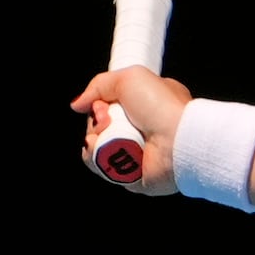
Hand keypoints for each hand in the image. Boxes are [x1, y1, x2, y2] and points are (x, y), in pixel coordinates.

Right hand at [71, 67, 192, 194]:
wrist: (177, 140)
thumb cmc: (162, 106)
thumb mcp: (130, 78)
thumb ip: (99, 84)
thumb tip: (78, 104)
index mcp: (146, 106)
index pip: (110, 107)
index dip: (99, 106)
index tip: (102, 104)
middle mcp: (142, 130)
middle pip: (99, 127)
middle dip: (96, 123)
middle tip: (108, 119)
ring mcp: (136, 153)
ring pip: (96, 148)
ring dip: (95, 140)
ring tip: (110, 135)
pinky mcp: (130, 176)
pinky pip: (101, 167)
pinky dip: (98, 159)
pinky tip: (107, 151)